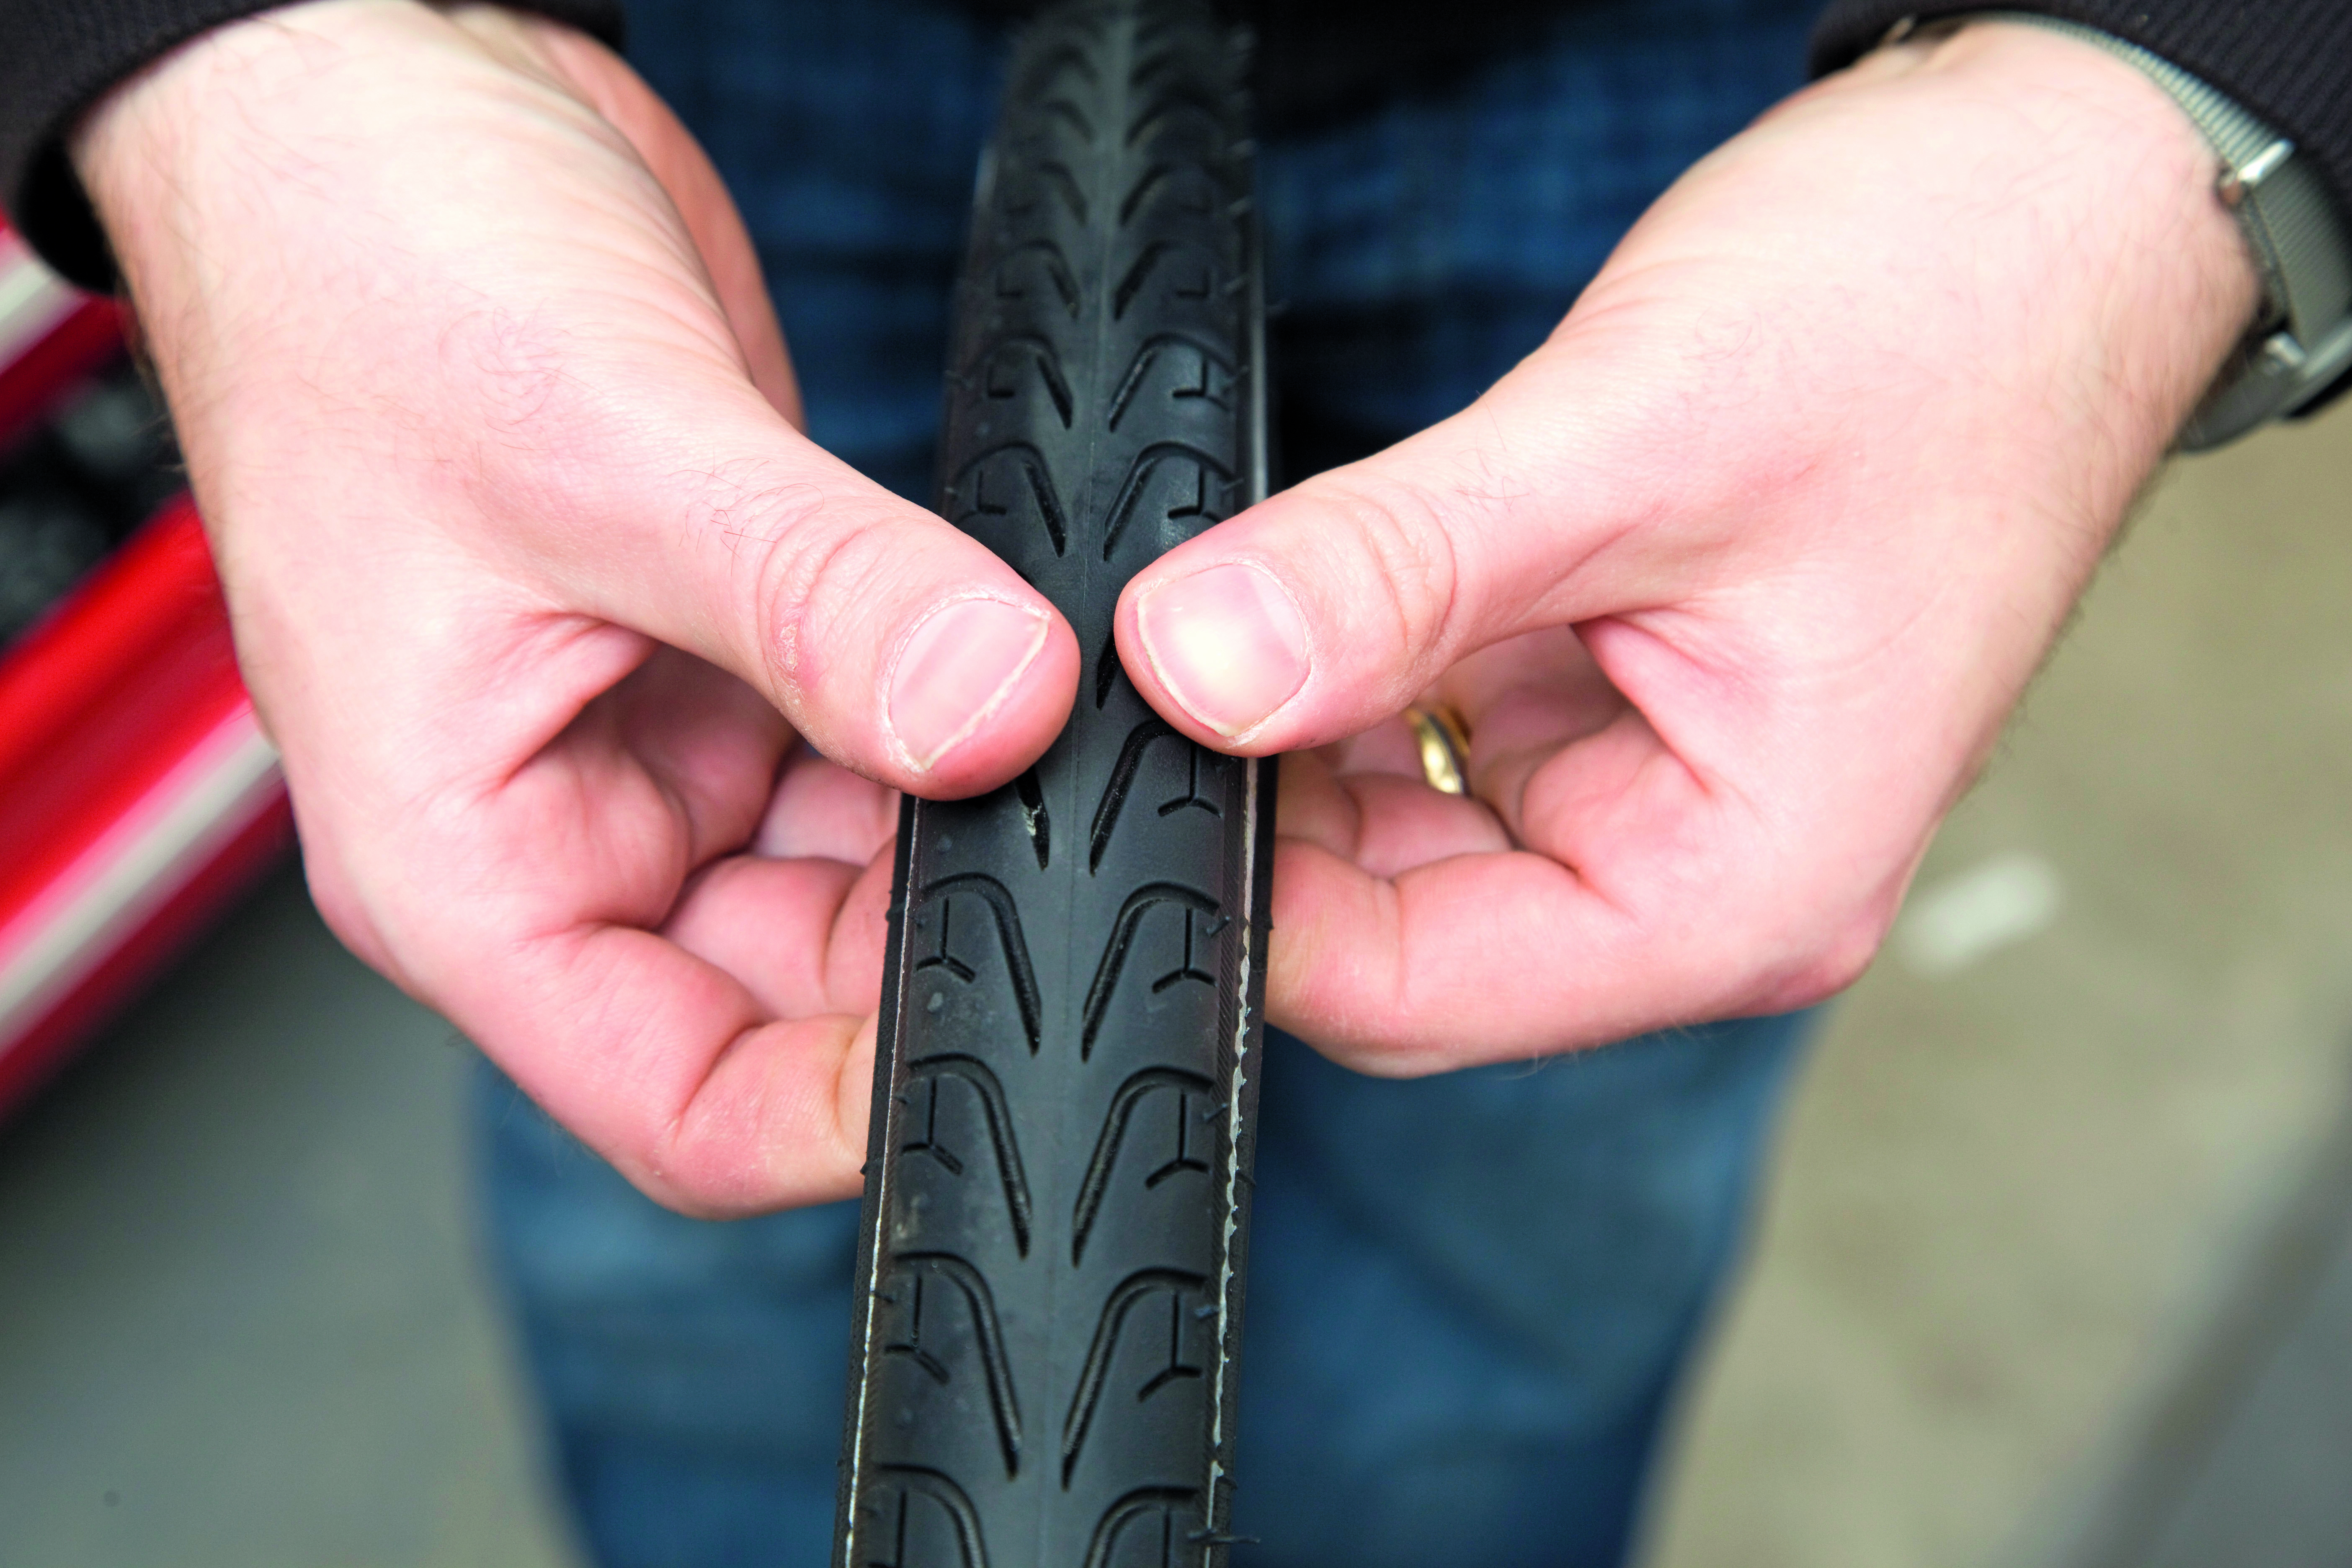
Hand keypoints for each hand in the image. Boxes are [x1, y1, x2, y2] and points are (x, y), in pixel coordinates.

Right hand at [76, 0, 1077, 1212]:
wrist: (396, 107)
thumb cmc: (372, 275)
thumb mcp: (600, 449)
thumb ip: (812, 603)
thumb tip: (994, 712)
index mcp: (469, 864)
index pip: (682, 1102)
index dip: (849, 1112)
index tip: (1004, 1039)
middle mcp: (572, 830)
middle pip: (797, 1003)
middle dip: (940, 952)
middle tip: (1092, 872)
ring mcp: (664, 744)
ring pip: (859, 879)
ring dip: (973, 841)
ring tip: (1086, 782)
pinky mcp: (748, 657)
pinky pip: (883, 756)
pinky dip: (968, 743)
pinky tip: (1041, 702)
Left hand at [1113, 22, 2257, 1069]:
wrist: (2044, 203)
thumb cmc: (1936, 319)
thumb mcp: (1641, 441)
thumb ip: (1403, 570)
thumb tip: (1192, 666)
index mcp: (1739, 892)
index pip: (1416, 996)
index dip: (1250, 912)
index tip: (1132, 776)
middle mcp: (1694, 873)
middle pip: (1394, 938)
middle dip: (1264, 826)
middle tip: (1146, 686)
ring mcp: (1649, 789)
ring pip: (1399, 838)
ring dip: (1299, 742)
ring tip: (1226, 618)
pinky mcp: (1611, 702)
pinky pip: (1435, 738)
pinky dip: (1354, 675)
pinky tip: (1306, 593)